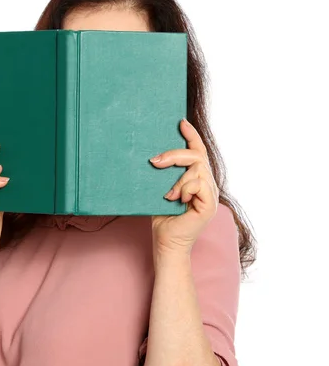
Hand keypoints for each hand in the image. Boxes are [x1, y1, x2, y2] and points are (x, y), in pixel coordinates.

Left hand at [149, 118, 218, 253]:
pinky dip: (184, 189)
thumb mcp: (161, 189)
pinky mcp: (209, 205)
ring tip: (167, 195)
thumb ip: (165, 174)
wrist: (166, 243)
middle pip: (197, 156)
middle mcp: (207, 184)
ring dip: (177, 179)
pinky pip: (198, 184)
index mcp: (197, 179)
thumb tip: (155, 155)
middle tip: (155, 161)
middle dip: (175, 154)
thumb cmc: (162, 217)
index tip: (180, 122)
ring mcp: (210, 194)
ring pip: (197, 169)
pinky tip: (175, 200)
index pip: (198, 152)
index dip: (191, 136)